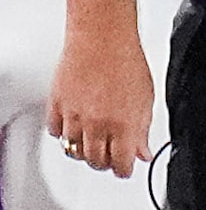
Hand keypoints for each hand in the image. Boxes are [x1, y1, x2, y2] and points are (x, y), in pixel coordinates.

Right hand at [47, 21, 154, 175]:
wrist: (102, 39)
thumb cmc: (126, 63)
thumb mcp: (147, 100)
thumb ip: (143, 130)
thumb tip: (143, 152)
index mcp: (123, 126)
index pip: (120, 165)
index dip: (123, 170)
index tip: (124, 168)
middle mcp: (97, 125)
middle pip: (95, 162)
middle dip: (104, 163)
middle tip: (109, 155)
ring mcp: (74, 116)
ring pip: (73, 150)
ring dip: (83, 150)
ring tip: (93, 142)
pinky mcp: (56, 104)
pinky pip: (55, 131)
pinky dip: (64, 133)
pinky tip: (74, 127)